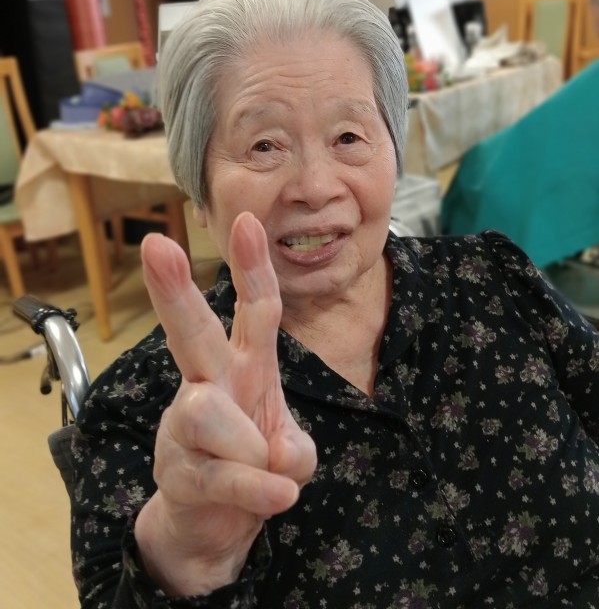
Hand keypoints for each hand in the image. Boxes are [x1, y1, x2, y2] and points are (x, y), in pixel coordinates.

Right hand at [134, 212, 317, 596]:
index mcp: (242, 365)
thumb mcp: (287, 449)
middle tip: (156, 245)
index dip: (253, 269)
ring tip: (265, 467)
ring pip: (206, 411)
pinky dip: (255, 487)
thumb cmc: (249, 464)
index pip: (253, 310)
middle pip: (192, 332)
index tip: (248, 222)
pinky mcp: (180, 473)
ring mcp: (186, 427)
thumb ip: (293, 450)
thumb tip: (280, 457)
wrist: (210, 526)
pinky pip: (221, 475)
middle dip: (175, 290)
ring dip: (248, 445)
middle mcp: (210, 385)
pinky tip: (279, 495)